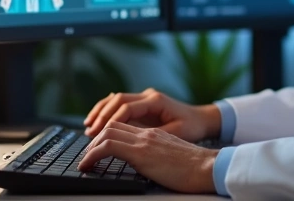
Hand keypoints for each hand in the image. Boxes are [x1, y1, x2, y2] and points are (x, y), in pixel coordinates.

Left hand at [78, 123, 217, 193]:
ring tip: (85, 162)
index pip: (124, 126)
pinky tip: (87, 166)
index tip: (97, 148)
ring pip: (107, 132)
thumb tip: (148, 165)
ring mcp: (144, 141)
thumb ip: (159, 154)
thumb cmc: (196, 168)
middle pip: (112, 125)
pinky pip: (108, 146)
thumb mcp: (173, 157)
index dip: (107, 134)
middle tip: (87, 155)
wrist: (208, 168)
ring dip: (91, 146)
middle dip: (95, 139)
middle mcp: (148, 133)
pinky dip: (92, 155)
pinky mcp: (141, 153)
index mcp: (155, 134)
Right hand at [83, 88, 221, 142]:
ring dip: (101, 111)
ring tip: (87, 125)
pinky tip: (96, 119)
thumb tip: (132, 138)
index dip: (110, 121)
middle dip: (101, 115)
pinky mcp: (143, 104)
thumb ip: (154, 134)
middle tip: (89, 131)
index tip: (99, 134)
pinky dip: (107, 111)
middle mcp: (149, 95)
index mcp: (156, 100)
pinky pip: (121, 104)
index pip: (126, 108)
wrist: (202, 119)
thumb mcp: (175, 133)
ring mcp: (145, 98)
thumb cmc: (192, 127)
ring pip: (116, 99)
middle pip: (118, 100)